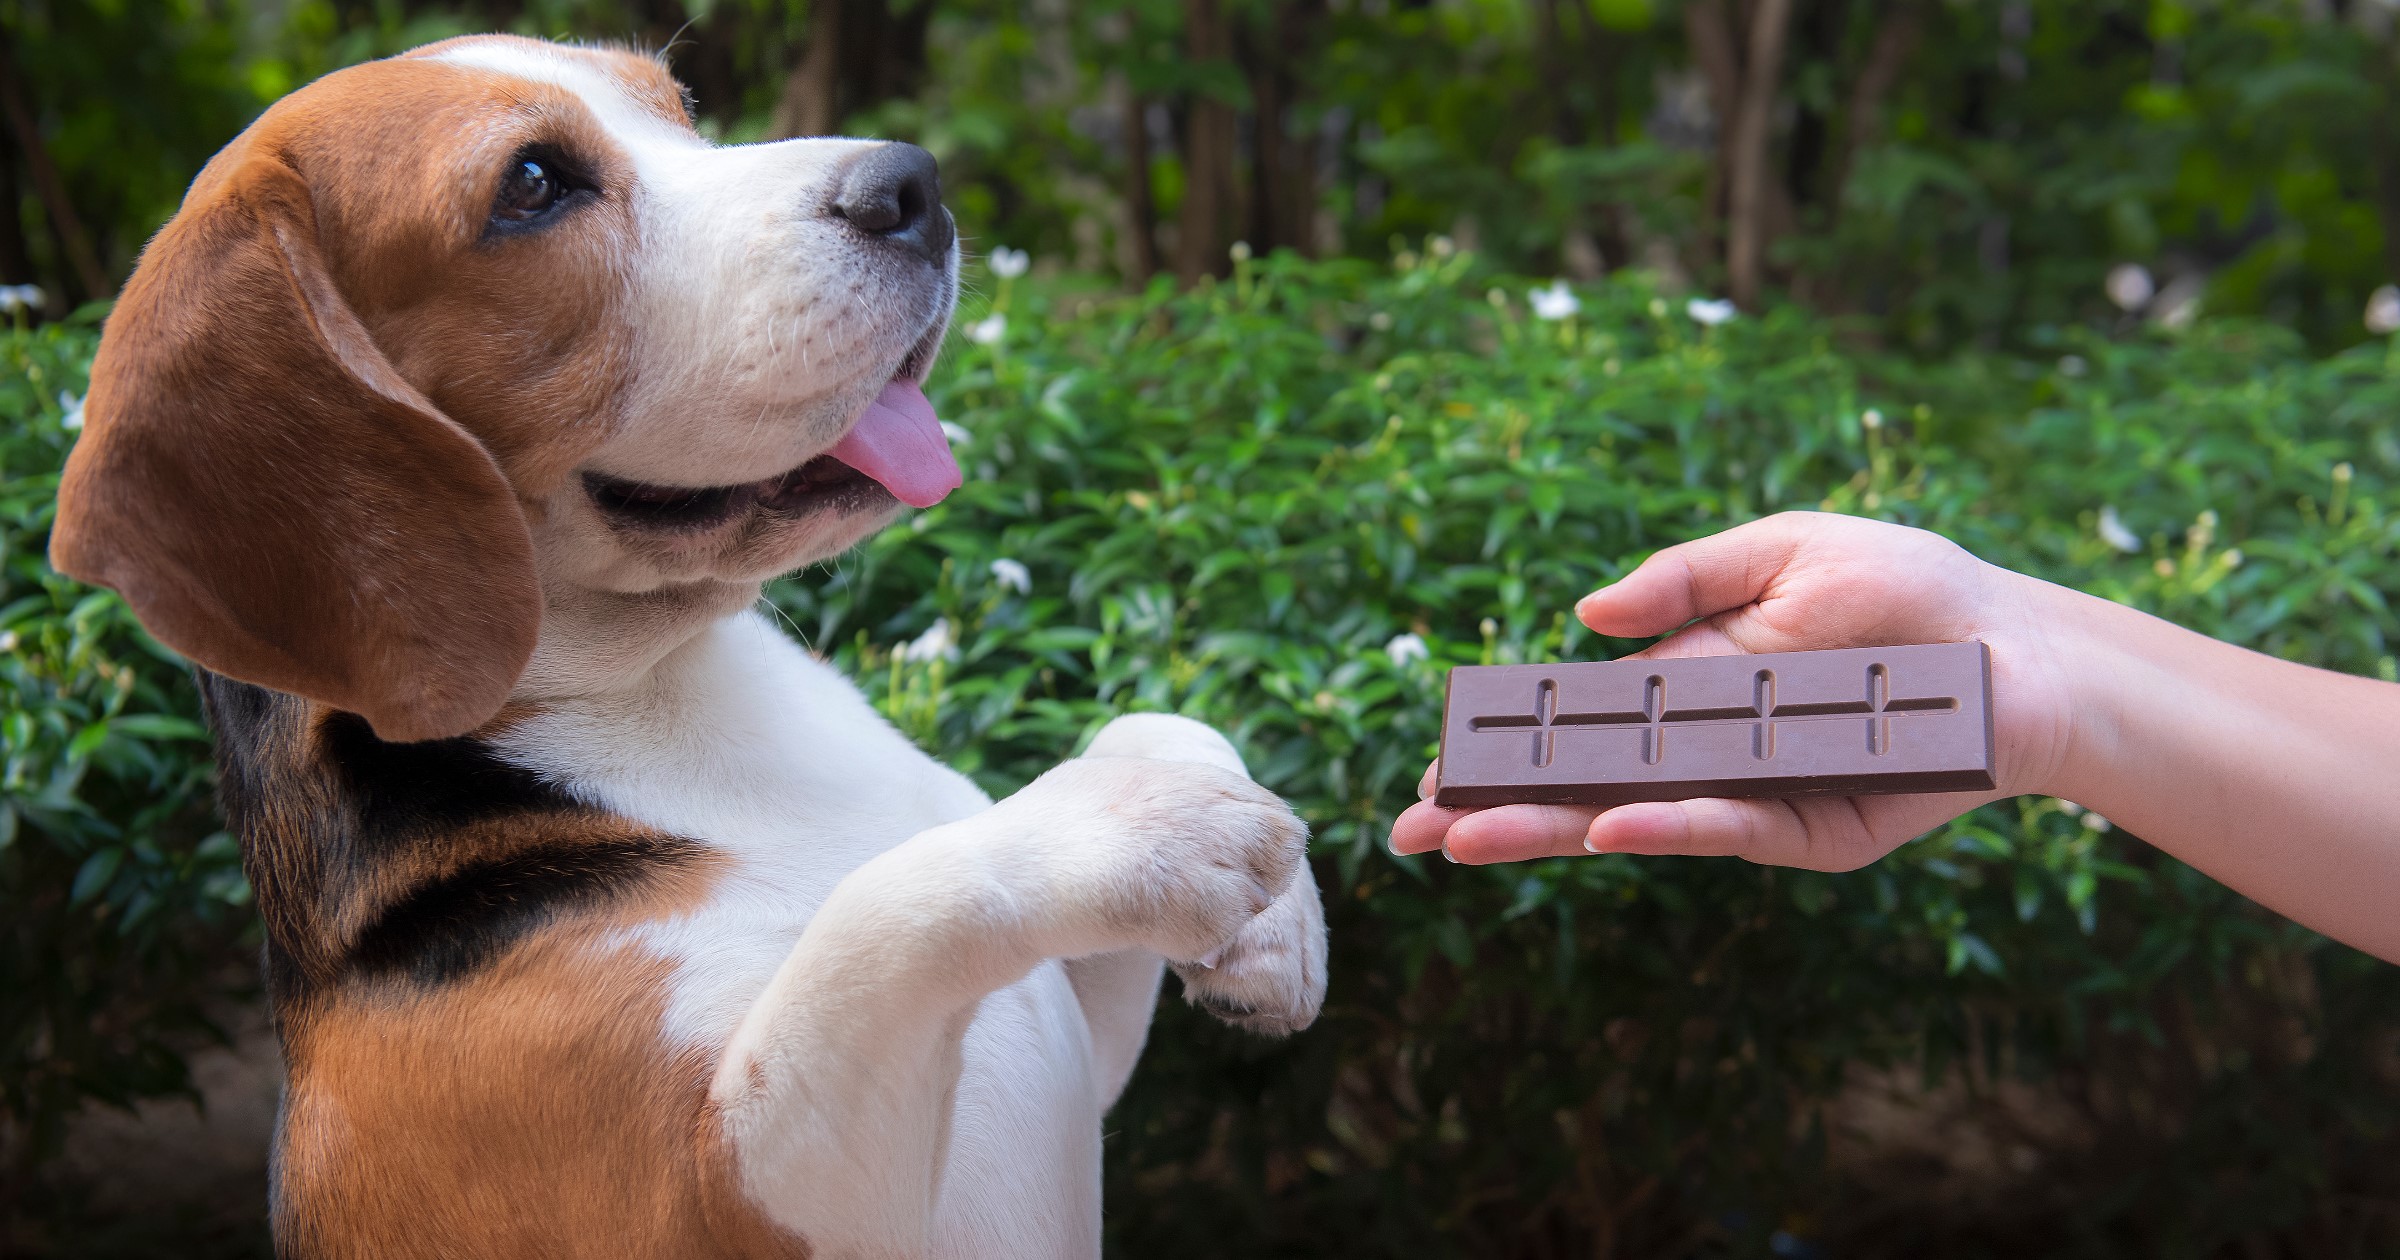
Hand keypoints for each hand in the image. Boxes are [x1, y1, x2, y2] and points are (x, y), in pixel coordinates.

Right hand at [1388, 512, 2080, 868]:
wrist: (2026, 647)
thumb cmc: (1915, 591)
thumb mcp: (1787, 550)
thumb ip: (1687, 578)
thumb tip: (1587, 619)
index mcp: (1690, 686)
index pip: (1576, 726)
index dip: (1507, 747)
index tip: (1436, 768)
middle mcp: (1712, 752)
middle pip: (1586, 785)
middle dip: (1499, 807)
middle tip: (1414, 831)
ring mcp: (1757, 797)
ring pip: (1638, 818)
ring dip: (1553, 830)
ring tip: (1471, 840)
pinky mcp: (1815, 831)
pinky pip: (1731, 829)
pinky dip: (1668, 827)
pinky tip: (1605, 828)